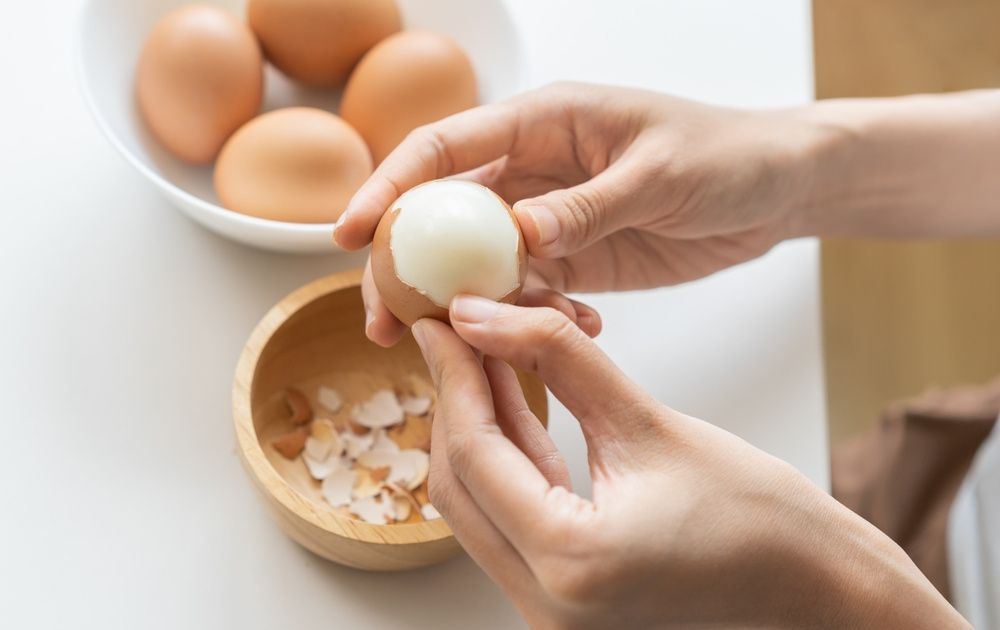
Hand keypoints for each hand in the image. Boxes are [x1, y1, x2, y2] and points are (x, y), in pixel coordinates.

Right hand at [334, 82, 817, 345]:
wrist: (777, 188)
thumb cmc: (726, 155)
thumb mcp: (659, 174)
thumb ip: (588, 205)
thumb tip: (517, 236)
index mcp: (543, 124)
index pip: (445, 150)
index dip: (389, 188)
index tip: (348, 234)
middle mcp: (534, 170)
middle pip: (444, 217)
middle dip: (406, 266)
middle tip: (381, 322)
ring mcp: (550, 218)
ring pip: (480, 263)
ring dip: (463, 306)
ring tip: (455, 349)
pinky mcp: (576, 259)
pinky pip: (531, 292)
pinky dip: (532, 319)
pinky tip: (563, 335)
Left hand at [412, 295, 970, 629]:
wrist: (811, 583)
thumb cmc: (758, 514)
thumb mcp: (648, 420)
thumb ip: (558, 358)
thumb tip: (486, 316)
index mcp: (570, 563)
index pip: (474, 453)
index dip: (452, 375)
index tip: (441, 321)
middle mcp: (546, 604)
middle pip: (460, 485)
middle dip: (454, 401)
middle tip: (455, 333)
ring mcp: (550, 611)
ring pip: (478, 505)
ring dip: (477, 429)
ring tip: (481, 355)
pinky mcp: (563, 599)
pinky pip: (512, 521)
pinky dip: (508, 462)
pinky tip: (511, 402)